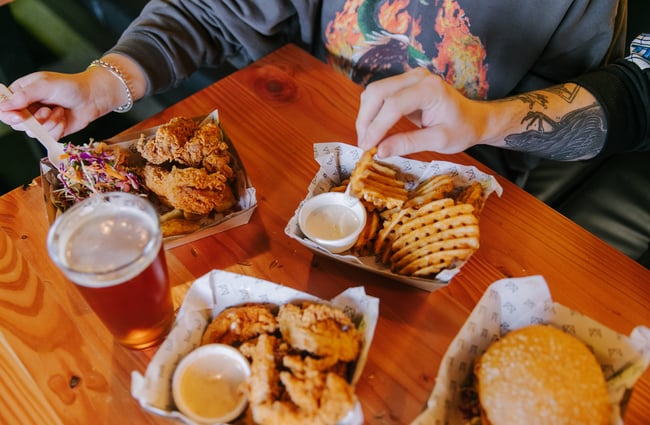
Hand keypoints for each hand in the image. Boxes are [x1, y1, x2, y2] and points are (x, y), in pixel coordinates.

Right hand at [0, 53, 144, 140]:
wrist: (92, 98)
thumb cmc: (70, 86)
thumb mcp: (45, 85)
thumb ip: (24, 95)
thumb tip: (4, 105)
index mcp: (21, 92)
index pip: (3, 107)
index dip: (8, 114)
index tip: (20, 116)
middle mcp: (27, 107)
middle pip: (15, 123)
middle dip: (33, 119)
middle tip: (45, 111)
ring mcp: (39, 120)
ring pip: (32, 131)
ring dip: (48, 123)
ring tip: (59, 110)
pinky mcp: (51, 130)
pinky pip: (47, 136)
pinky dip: (57, 129)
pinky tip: (63, 117)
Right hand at [356, 67, 486, 157]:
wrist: (473, 118)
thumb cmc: (461, 129)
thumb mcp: (439, 141)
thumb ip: (409, 144)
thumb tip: (380, 151)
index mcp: (430, 89)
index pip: (394, 104)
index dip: (377, 126)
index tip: (367, 147)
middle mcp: (417, 77)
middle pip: (378, 92)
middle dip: (366, 120)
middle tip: (364, 145)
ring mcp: (409, 77)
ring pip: (374, 92)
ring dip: (366, 116)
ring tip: (368, 140)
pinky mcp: (403, 84)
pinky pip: (379, 95)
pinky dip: (372, 112)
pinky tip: (374, 131)